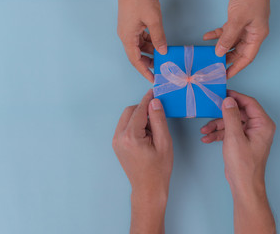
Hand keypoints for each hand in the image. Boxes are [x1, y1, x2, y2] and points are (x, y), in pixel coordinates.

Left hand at [112, 89, 172, 233]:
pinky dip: (134, 125)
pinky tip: (145, 134)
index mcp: (130, 137)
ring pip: (126, 118)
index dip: (147, 99)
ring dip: (139, 117)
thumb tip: (154, 102)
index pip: (138, 110)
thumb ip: (158, 120)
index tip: (154, 91)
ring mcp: (115, 141)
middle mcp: (119, 137)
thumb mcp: (164, 142)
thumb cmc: (158, 168)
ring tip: (152, 130)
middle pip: (130, 111)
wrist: (148, 188)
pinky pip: (124, 127)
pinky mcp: (116, 144)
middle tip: (157, 116)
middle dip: (143, 110)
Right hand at [117, 0, 166, 82]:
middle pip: (137, 55)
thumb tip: (162, 51)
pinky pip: (140, 38)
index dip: (144, 71)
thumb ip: (158, 37)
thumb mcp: (153, 19)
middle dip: (148, 63)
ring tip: (161, 57)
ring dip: (149, 52)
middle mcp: (126, 36)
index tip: (152, 78)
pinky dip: (149, 43)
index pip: (136, 60)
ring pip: (139, 47)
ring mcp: (128, 30)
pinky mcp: (132, 25)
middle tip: (159, 69)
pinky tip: (157, 44)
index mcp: (128, 37)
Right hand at [201, 90, 275, 233]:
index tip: (221, 93)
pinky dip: (218, 134)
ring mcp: (249, 134)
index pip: (249, 103)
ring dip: (216, 126)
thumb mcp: (234, 137)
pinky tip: (207, 138)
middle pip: (237, 113)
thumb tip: (228, 100)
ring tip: (204, 131)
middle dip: (221, 115)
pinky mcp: (241, 141)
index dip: (235, 97)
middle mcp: (258, 127)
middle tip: (208, 111)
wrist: (243, 184)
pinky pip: (229, 132)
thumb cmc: (244, 164)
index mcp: (262, 124)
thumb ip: (230, 116)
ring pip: (231, 122)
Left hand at [203, 0, 269, 77]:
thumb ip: (228, 37)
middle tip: (214, 67)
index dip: (236, 68)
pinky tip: (206, 37)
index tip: (226, 75)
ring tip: (208, 55)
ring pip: (230, 43)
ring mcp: (244, 28)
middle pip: (237, 52)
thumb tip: (219, 52)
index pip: (246, 58)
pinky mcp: (237, 21)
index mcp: (256, 36)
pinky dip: (216, 35)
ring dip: (219, 48)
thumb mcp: (238, 20)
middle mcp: (251, 34)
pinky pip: (225, 32)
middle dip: (225, 59)